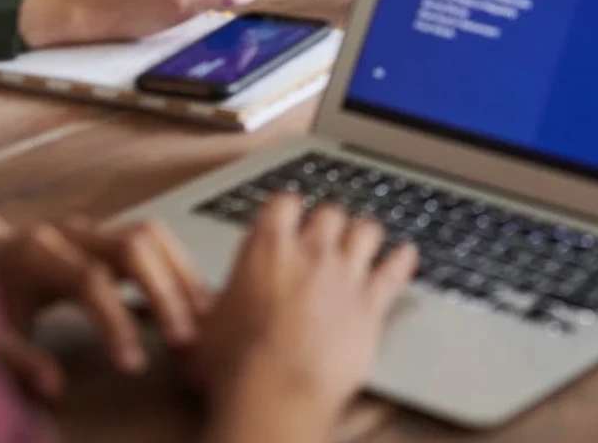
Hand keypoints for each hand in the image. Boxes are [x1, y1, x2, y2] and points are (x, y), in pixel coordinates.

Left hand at [0, 213, 211, 401]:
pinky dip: (176, 267)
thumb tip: (55, 387)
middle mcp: (68, 233)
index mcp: (35, 256)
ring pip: (150, 235)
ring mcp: (91, 228)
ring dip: (180, 275)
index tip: (133, 366)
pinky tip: (192, 302)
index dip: (117, 324)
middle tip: (185, 338)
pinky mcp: (105, 233)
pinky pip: (152, 240)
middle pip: (133, 245)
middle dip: (164, 292)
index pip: (91, 281)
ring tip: (202, 318)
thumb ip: (18, 360)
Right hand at [191, 196, 418, 433]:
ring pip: (366, 230)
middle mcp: (310, 253)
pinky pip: (395, 269)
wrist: (276, 394)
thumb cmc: (234, 369)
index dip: (287, 208)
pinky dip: (402, 260)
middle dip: (328, 221)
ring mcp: (344, 275)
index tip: (287, 215)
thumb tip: (192, 317)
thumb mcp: (203, 333)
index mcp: (266, 249)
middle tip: (325, 233)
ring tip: (364, 238)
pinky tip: (405, 255)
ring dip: (364, 234)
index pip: (283, 203)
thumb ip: (211, 311)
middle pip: (330, 212)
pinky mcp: (371, 303)